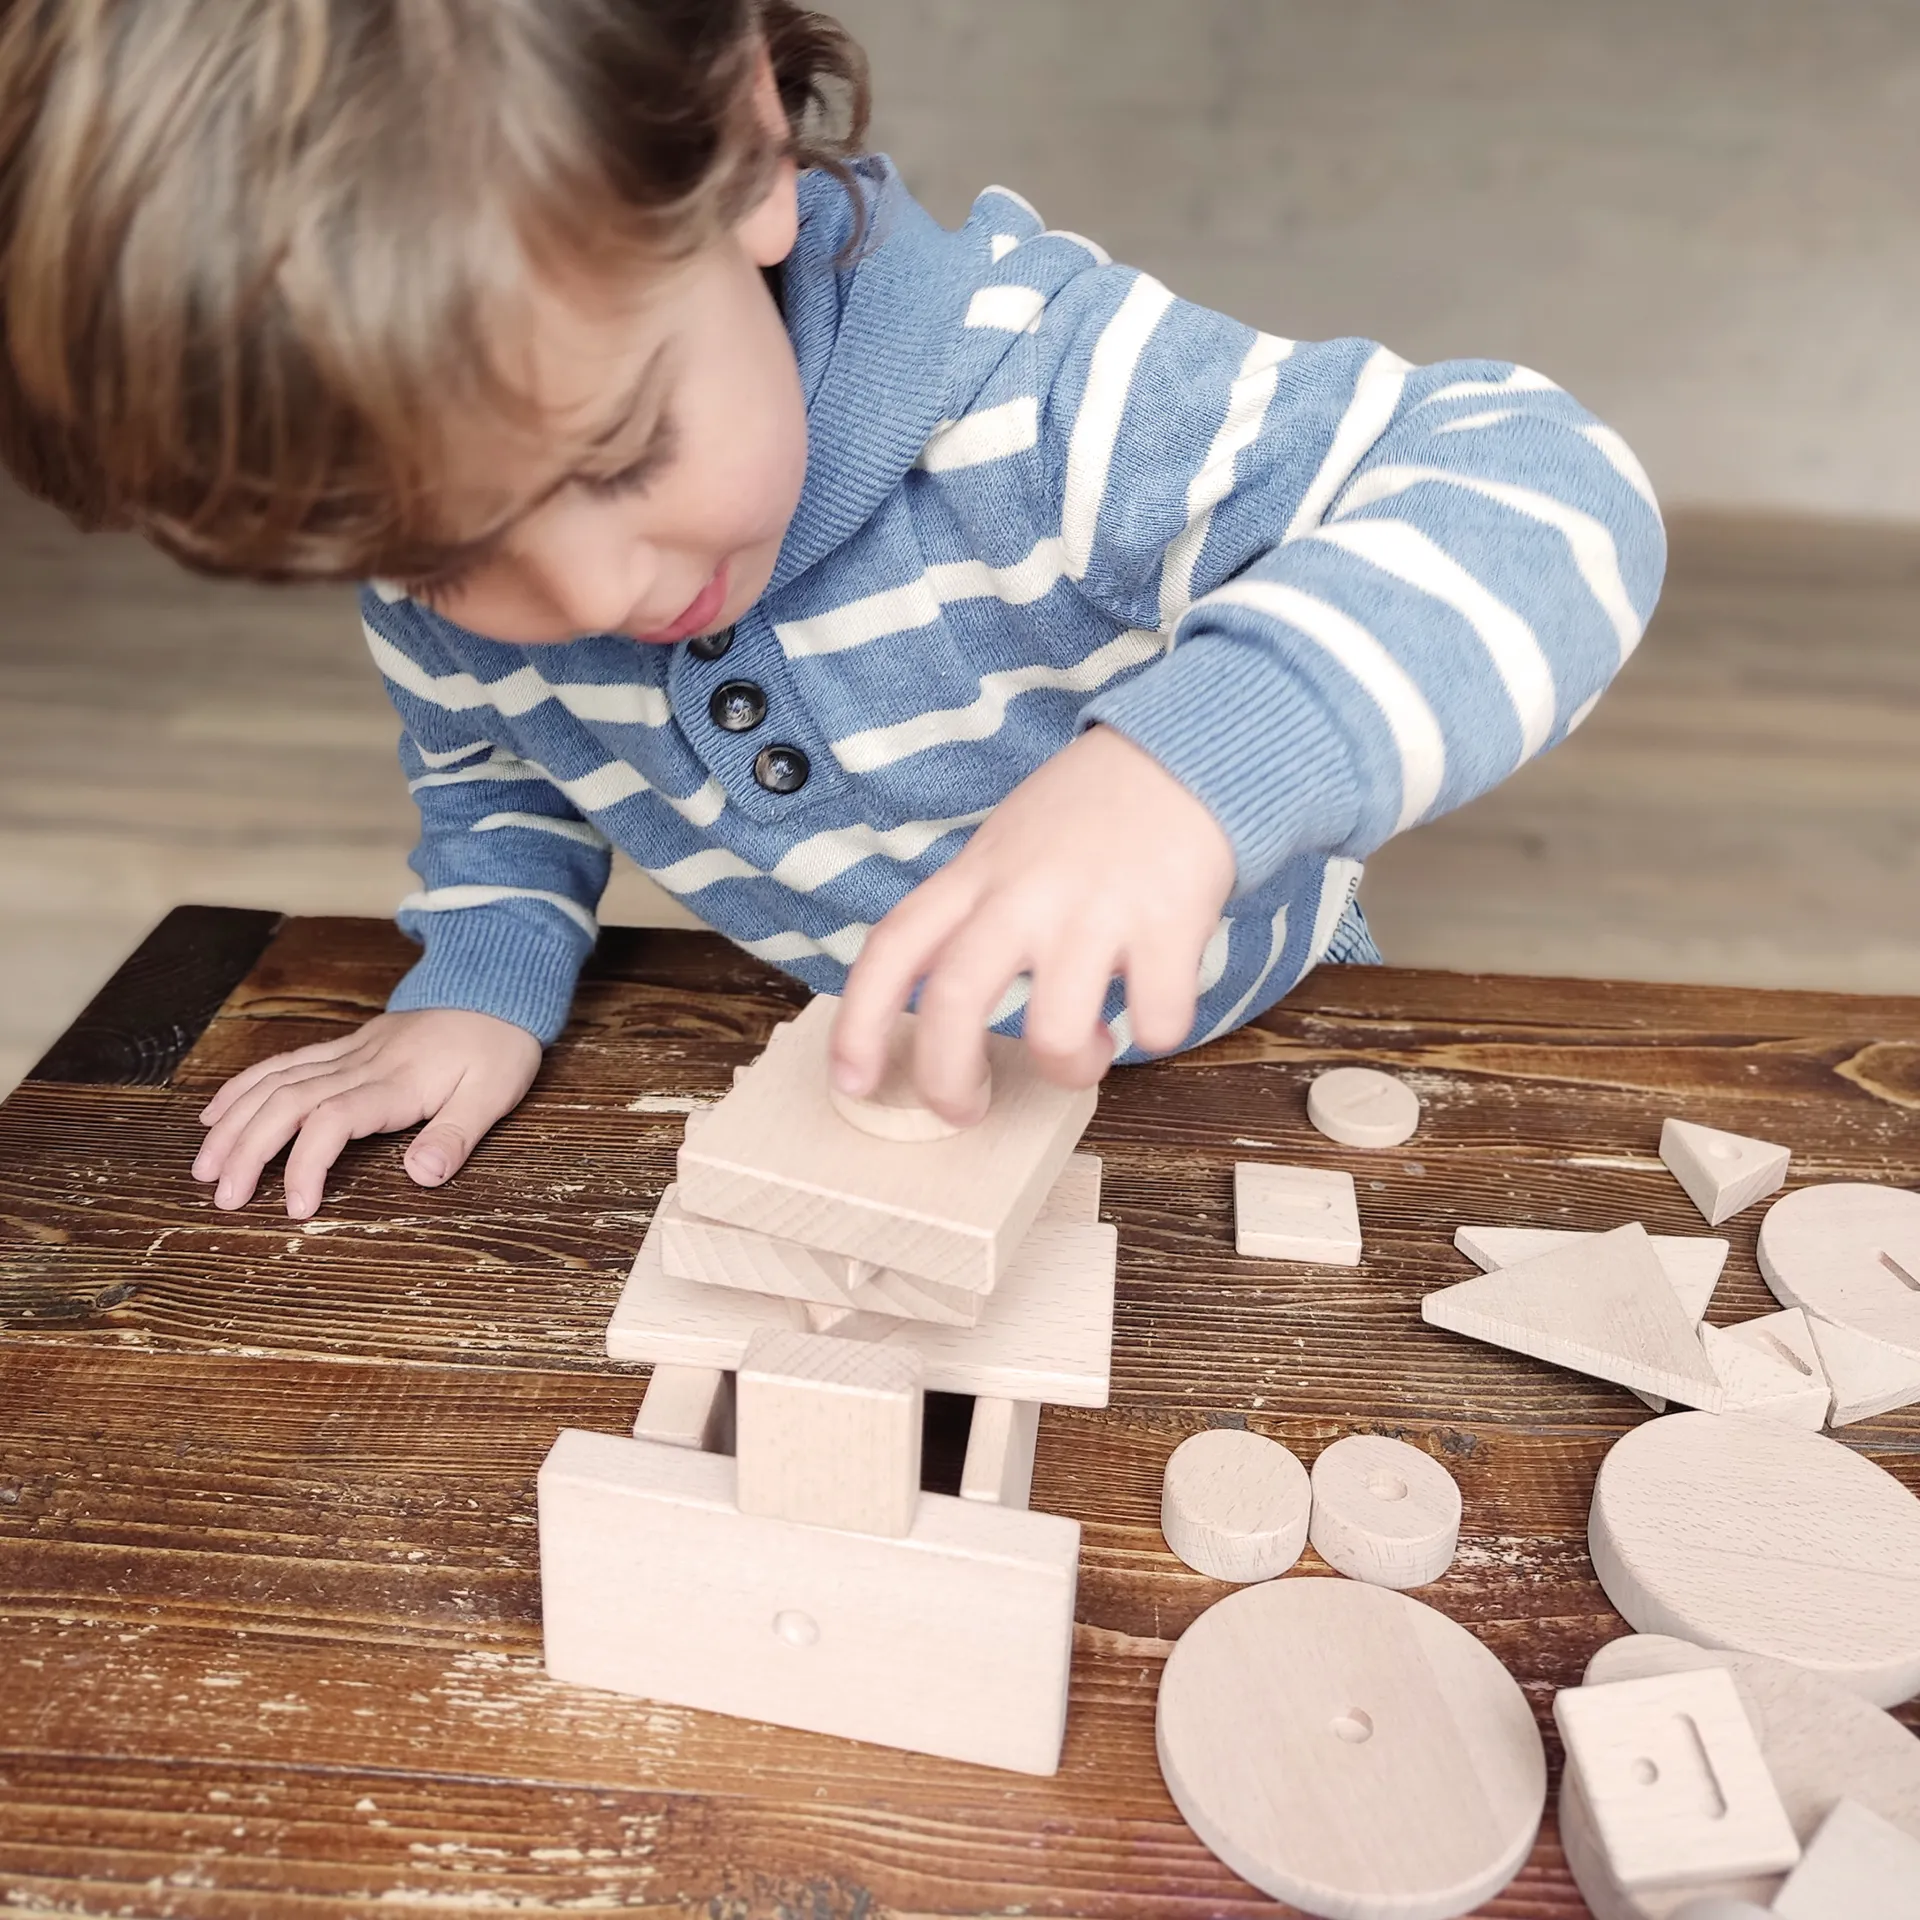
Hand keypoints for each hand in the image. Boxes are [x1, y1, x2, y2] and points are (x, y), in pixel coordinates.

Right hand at [192, 1008, 542, 1217]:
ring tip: (205, 1166)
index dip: (306, 1163)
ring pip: (276, 1081)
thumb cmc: (499, 1046)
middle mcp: (362, 1064)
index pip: (333, 1119)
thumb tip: (422, 1176)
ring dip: (234, 1122)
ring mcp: (349, 1052)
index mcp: (397, 1082)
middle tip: (224, 1197)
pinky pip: (284, 1063)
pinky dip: (244, 1087)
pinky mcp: (346, 1047)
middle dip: (248, 1149)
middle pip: (288, 1101)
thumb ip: (456, 1135)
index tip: (297, 1207)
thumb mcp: (494, 1094)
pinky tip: (216, 1113)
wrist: (497, 989)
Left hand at [832, 725, 1235, 1123]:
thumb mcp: (1005, 847)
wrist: (1182, 755)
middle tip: (965, 1111)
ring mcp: (1096, 909)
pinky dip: (1157, 1032)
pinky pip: (1155, 1021)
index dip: (859, 1023)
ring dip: (1071, 1069)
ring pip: (1056, 1034)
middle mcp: (1024, 895)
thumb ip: (971, 913)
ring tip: (1090, 1049)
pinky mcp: (1168, 922)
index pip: (894, 948)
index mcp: (976, 877)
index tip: (852, 1082)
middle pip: (957, 1003)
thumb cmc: (1088, 814)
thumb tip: (942, 1009)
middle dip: (949, 1081)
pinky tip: (1155, 1000)